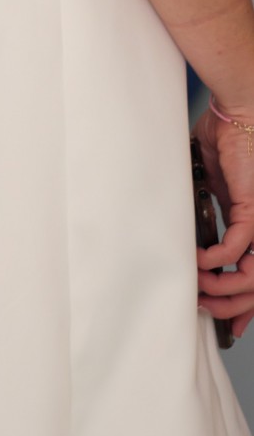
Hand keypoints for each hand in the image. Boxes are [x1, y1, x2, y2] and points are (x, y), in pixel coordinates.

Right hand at [193, 105, 253, 337]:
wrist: (237, 114)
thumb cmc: (223, 139)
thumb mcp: (210, 184)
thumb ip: (207, 209)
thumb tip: (187, 231)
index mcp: (251, 223)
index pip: (253, 273)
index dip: (244, 303)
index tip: (228, 322)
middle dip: (231, 307)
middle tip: (206, 309)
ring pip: (252, 276)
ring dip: (224, 289)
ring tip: (199, 288)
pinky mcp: (252, 210)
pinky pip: (237, 250)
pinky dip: (217, 261)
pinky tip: (200, 261)